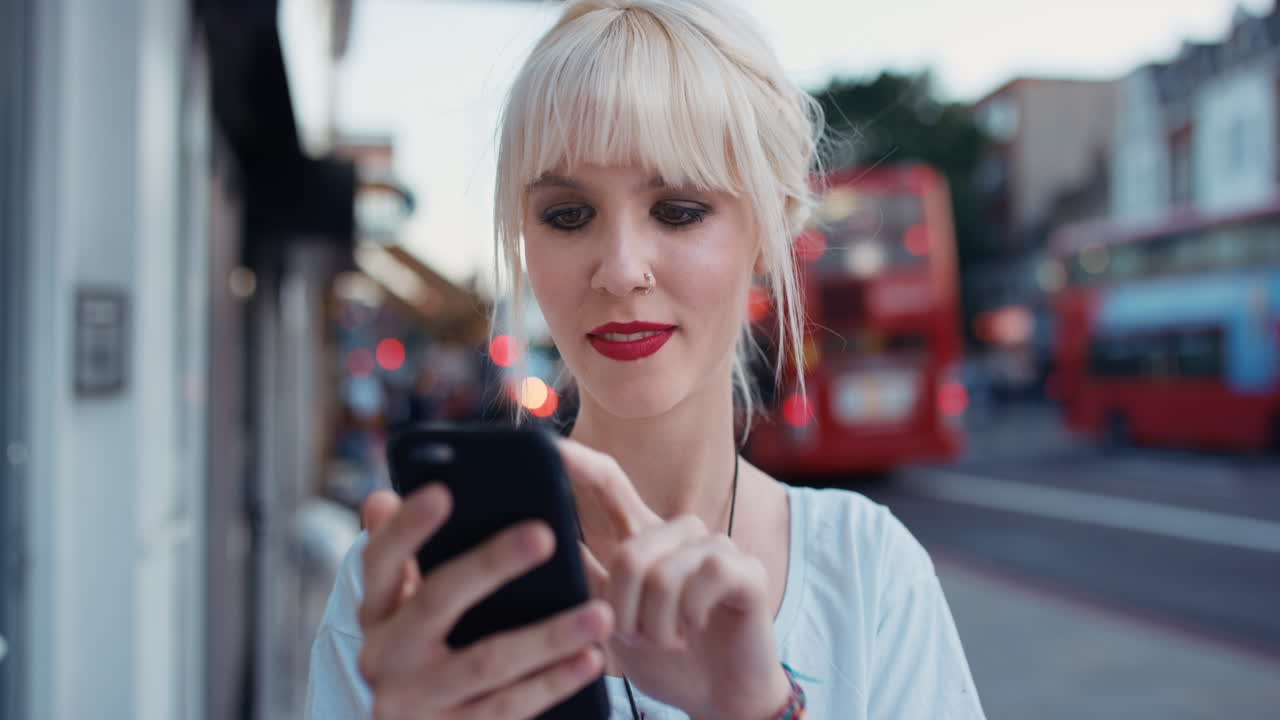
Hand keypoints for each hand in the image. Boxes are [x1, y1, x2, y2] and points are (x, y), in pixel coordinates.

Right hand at [356, 486, 613, 719]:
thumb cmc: (417, 648)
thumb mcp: (399, 607)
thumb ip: (398, 555)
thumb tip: (381, 498)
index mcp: (374, 610)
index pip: (379, 559)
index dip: (407, 527)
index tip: (443, 492)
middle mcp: (382, 655)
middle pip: (437, 600)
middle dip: (491, 565)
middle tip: (544, 534)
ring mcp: (414, 701)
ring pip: (487, 661)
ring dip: (548, 636)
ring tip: (600, 612)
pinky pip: (506, 708)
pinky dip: (552, 683)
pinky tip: (590, 658)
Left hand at [558, 440, 791, 719]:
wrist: (719, 701)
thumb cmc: (665, 659)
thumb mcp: (612, 620)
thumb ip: (584, 577)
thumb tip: (537, 539)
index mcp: (645, 539)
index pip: (611, 485)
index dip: (582, 464)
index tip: (549, 446)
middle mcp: (680, 534)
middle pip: (630, 550)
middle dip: (624, 609)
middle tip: (635, 639)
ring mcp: (716, 549)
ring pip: (663, 571)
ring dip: (655, 624)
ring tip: (666, 642)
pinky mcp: (746, 570)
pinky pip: (704, 577)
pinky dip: (689, 615)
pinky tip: (694, 630)